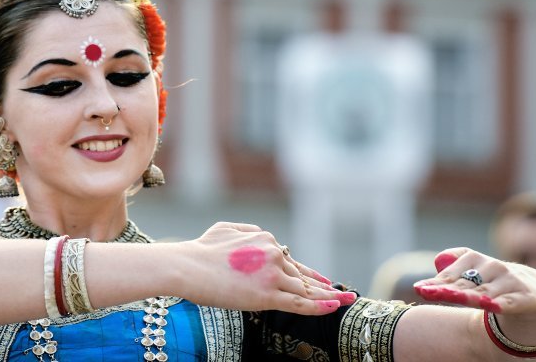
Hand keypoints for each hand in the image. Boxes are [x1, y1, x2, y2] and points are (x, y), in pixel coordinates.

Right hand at [178, 222, 355, 314]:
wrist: (188, 266)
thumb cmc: (201, 250)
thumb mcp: (227, 228)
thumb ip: (248, 231)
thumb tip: (259, 235)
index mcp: (266, 239)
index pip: (292, 259)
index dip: (310, 272)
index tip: (324, 280)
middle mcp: (274, 254)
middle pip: (302, 275)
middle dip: (323, 286)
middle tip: (345, 293)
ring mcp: (272, 275)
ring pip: (305, 289)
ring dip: (327, 296)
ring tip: (348, 300)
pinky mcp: (267, 296)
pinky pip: (300, 303)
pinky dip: (320, 306)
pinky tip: (335, 306)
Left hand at [413, 247, 535, 315]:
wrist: (532, 288)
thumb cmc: (491, 281)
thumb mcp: (471, 272)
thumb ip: (450, 269)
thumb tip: (436, 262)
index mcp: (474, 258)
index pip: (450, 274)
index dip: (435, 283)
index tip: (419, 289)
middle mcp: (492, 266)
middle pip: (465, 284)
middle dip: (447, 290)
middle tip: (429, 294)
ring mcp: (510, 281)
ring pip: (486, 292)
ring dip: (470, 296)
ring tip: (455, 298)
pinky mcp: (526, 297)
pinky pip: (511, 302)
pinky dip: (502, 303)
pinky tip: (492, 306)